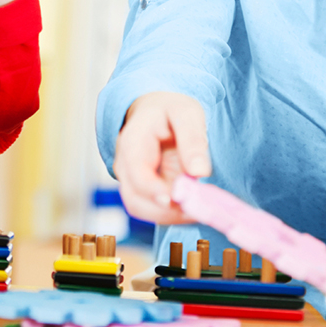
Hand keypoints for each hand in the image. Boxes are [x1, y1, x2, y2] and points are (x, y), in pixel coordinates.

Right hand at [112, 92, 209, 224]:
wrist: (156, 111)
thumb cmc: (170, 110)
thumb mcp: (186, 113)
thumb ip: (193, 140)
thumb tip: (200, 173)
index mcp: (132, 142)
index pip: (137, 174)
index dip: (154, 191)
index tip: (178, 199)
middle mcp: (125, 165)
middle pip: (135, 199)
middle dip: (166, 211)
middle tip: (198, 210)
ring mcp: (131, 180)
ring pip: (142, 209)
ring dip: (170, 216)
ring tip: (199, 209)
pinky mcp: (143, 191)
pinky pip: (152, 209)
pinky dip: (172, 214)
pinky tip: (192, 207)